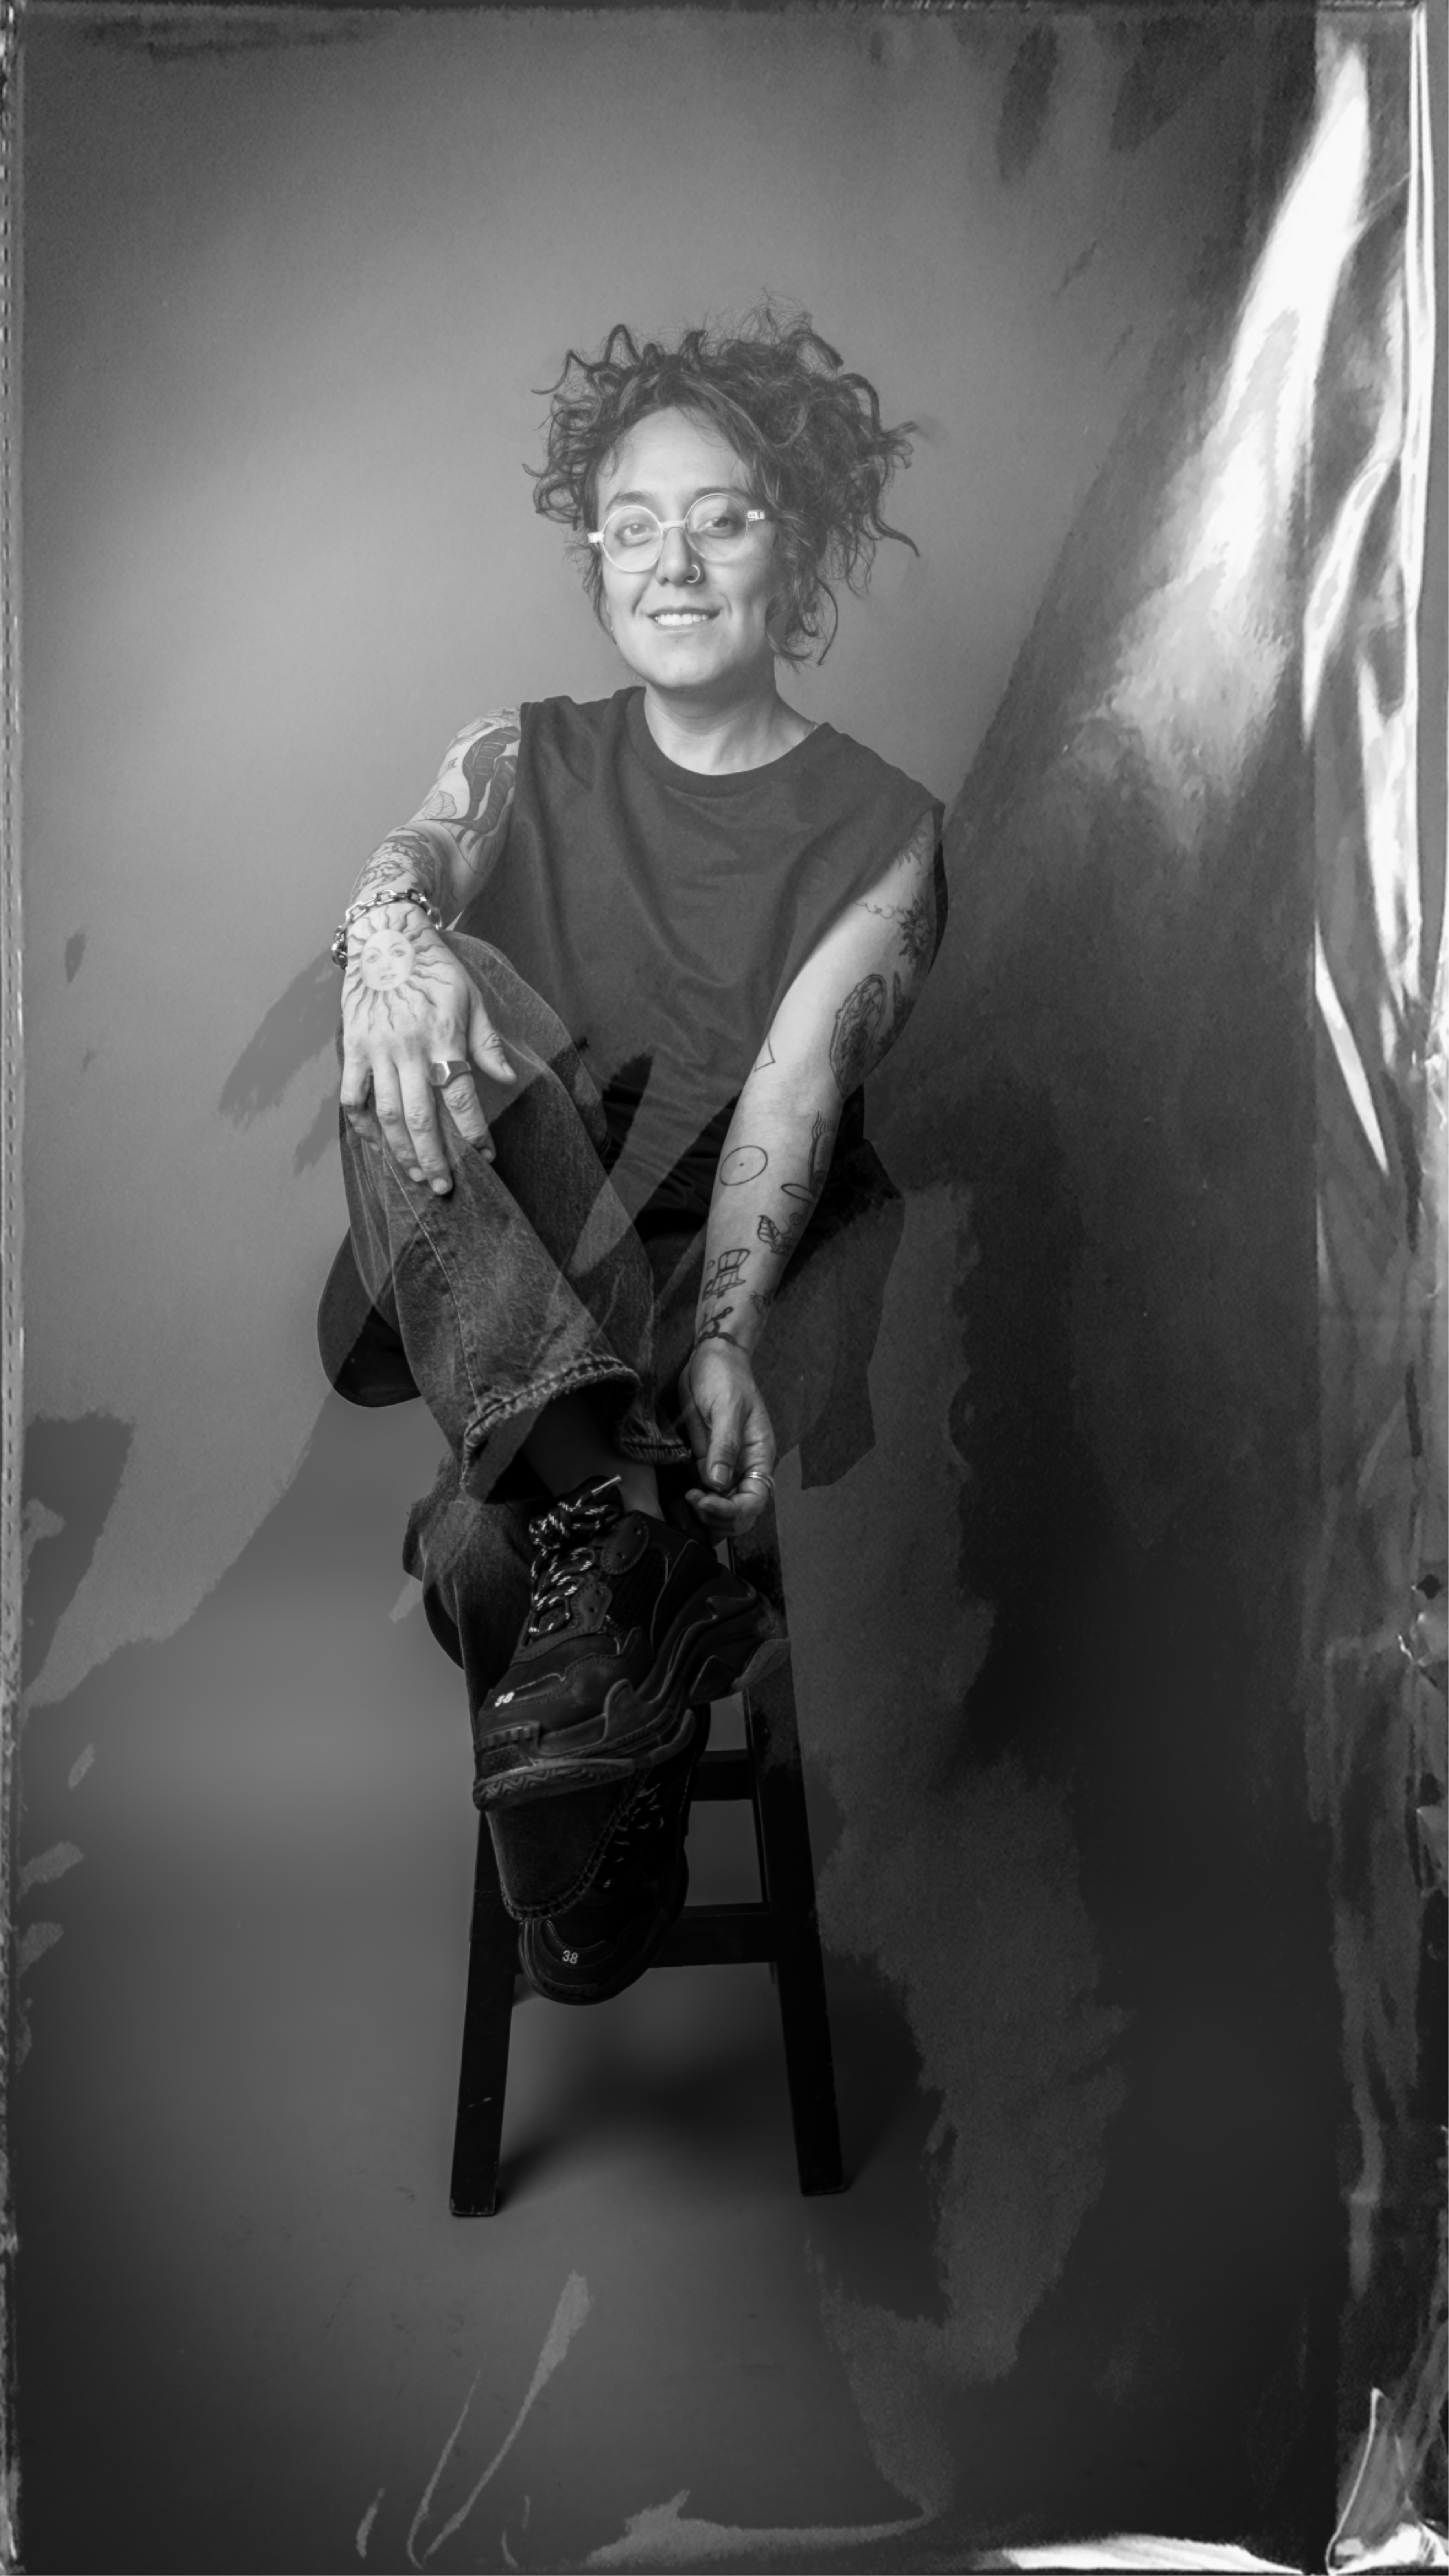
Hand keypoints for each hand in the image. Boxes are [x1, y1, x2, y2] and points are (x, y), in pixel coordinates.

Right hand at [339, 913, 515, 1194]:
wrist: (387, 937)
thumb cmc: (435, 969)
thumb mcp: (471, 997)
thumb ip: (486, 1042)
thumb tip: (508, 1080)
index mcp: (442, 1035)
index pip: (460, 1096)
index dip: (473, 1132)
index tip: (486, 1155)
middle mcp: (408, 1047)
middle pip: (421, 1117)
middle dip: (435, 1158)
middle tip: (445, 1187)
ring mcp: (376, 1050)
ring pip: (387, 1115)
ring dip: (402, 1152)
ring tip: (417, 1176)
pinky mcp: (353, 1048)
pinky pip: (353, 1097)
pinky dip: (364, 1126)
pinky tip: (378, 1146)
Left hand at [678, 1337, 776, 1532]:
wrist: (711, 1358)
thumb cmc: (725, 1377)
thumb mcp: (727, 1408)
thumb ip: (724, 1447)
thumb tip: (717, 1484)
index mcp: (760, 1457)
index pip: (755, 1500)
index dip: (732, 1510)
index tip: (704, 1501)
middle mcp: (745, 1468)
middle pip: (742, 1513)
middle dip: (719, 1518)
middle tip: (693, 1502)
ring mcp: (726, 1467)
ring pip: (724, 1509)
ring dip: (707, 1516)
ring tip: (687, 1501)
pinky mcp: (707, 1462)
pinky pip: (707, 1494)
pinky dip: (697, 1505)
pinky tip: (683, 1499)